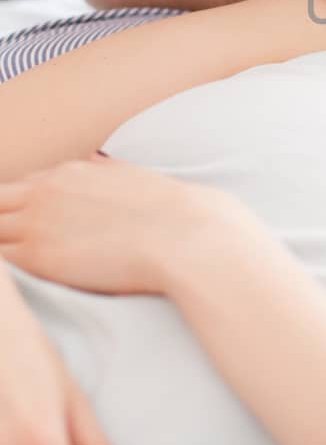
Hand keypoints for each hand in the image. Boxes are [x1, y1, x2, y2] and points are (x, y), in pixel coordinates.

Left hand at [0, 154, 242, 295]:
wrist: (188, 236)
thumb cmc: (175, 215)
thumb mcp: (135, 178)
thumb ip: (107, 172)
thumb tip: (96, 162)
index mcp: (70, 172)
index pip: (23, 187)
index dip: (21, 210)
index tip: (30, 230)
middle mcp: (46, 189)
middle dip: (2, 220)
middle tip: (19, 245)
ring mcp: (37, 221)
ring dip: (2, 242)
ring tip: (20, 260)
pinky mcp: (36, 255)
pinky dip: (3, 267)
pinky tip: (17, 282)